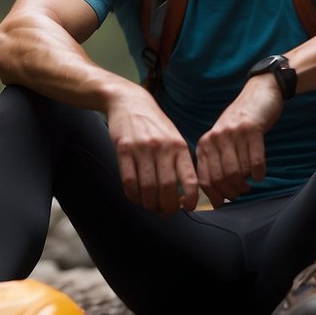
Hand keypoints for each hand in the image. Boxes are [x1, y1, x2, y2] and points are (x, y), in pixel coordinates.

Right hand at [105, 85, 198, 215]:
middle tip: (165, 212)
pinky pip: (128, 180)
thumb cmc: (154, 125)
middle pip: (167, 188)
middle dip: (167, 207)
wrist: (129, 102)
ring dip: (149, 203)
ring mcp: (142, 148)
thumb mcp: (174, 138)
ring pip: (147, 187)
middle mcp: (163, 148)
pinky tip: (136, 197)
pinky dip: (133, 195)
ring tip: (150, 206)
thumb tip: (184, 192)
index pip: (190, 178)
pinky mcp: (123, 149)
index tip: (188, 208)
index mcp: (179, 146)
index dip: (191, 198)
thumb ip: (180, 161)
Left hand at [195, 75, 282, 207]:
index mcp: (205, 144)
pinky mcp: (251, 129)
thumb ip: (215, 163)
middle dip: (232, 191)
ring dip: (245, 183)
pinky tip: (260, 175)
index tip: (223, 202)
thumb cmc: (239, 124)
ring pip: (238, 171)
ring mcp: (233, 133)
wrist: (258, 94)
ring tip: (249, 183)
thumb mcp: (220, 140)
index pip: (204, 179)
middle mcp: (215, 138)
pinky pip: (255, 161)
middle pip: (221, 178)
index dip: (215, 195)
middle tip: (240, 192)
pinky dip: (258, 173)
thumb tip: (216, 199)